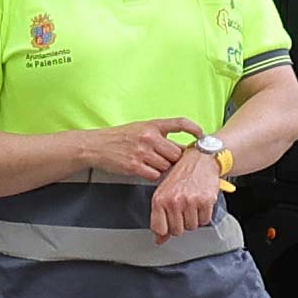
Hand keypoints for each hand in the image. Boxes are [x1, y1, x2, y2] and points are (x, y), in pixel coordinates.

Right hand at [74, 121, 193, 182]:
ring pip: (166, 166)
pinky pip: (155, 175)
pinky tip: (144, 169)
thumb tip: (181, 148)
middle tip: (166, 159)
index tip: (201, 135)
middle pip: (176, 153)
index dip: (194, 128)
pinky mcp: (135, 166)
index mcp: (152, 125)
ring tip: (151, 163)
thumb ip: (160, 136)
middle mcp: (149, 137)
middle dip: (173, 159)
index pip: (179, 123)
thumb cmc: (119, 138)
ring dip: (162, 168)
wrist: (97, 146)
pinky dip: (152, 175)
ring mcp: (142, 152)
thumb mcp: (140, 129)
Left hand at [149, 142, 226, 240]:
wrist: (201, 160)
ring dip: (194, 219)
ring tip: (192, 204)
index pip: (159, 229)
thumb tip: (159, 240)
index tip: (169, 224)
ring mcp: (190, 202)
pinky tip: (201, 202)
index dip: (165, 230)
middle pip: (177, 231)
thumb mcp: (165, 194)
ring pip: (192, 227)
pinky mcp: (205, 201)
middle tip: (183, 210)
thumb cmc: (181, 176)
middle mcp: (173, 201)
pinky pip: (205, 220)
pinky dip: (204, 214)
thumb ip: (161, 217)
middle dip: (181, 224)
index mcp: (159, 200)